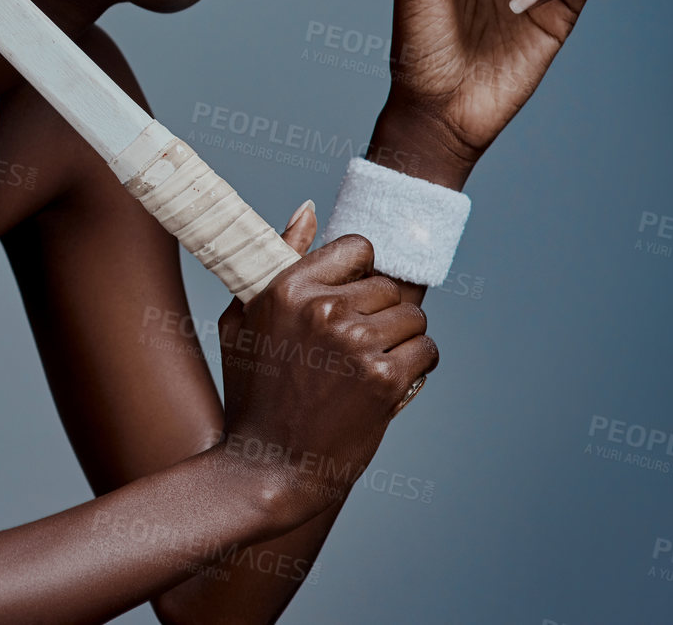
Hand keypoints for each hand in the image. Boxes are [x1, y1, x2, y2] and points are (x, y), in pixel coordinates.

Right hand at [210, 205, 437, 518]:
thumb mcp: (245, 319)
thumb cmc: (252, 393)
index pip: (359, 248)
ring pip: (414, 318)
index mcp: (287, 287)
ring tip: (368, 369)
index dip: (359, 276)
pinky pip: (427, 351)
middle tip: (353, 351)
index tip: (348, 304)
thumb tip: (309, 207)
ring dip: (401, 342)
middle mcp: (322, 308)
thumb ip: (280, 258)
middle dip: (381, 315)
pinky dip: (415, 369)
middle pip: (390, 286)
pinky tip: (386, 387)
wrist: (267, 465)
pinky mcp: (385, 379)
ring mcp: (356, 343)